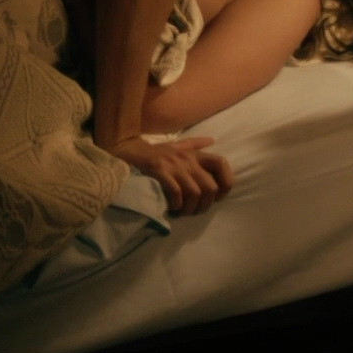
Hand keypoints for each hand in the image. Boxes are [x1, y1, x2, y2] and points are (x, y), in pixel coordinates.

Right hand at [106, 135, 234, 215]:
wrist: (126, 148)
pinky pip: (176, 193)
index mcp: (194, 154)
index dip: (226, 183)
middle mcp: (187, 159)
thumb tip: (212, 140)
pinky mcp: (159, 171)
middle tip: (194, 211)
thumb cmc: (153, 151)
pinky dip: (176, 204)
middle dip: (205, 204)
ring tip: (182, 212)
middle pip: (210, 186)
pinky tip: (171, 208)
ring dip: (190, 208)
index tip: (217, 197)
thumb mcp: (176, 145)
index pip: (221, 164)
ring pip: (195, 193)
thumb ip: (195, 144)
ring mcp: (173, 165)